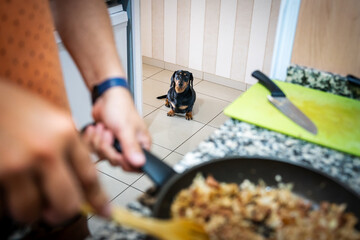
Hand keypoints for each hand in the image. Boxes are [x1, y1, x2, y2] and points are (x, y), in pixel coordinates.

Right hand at [0, 82, 109, 224]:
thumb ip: (70, 151)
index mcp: (65, 135)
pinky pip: (3, 206)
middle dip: (63, 211)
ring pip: (32, 211)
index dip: (98, 200)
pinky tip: (9, 189)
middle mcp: (45, 151)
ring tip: (28, 196)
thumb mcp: (56, 122)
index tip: (105, 212)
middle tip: (58, 210)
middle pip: (67, 202)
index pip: (89, 177)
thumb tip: (82, 185)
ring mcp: (17, 164)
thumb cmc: (20, 108)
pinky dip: (6, 204)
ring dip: (32, 210)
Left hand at [90, 87, 150, 170]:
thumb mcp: (125, 129)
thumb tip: (140, 163)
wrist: (106, 96)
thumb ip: (131, 147)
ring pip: (103, 156)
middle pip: (116, 162)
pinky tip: (96, 128)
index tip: (117, 152)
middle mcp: (129, 147)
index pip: (135, 166)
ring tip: (103, 127)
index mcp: (141, 145)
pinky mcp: (104, 142)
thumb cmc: (120, 107)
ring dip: (98, 140)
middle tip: (109, 133)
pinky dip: (92, 138)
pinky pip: (94, 150)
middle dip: (107, 147)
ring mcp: (116, 145)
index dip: (123, 161)